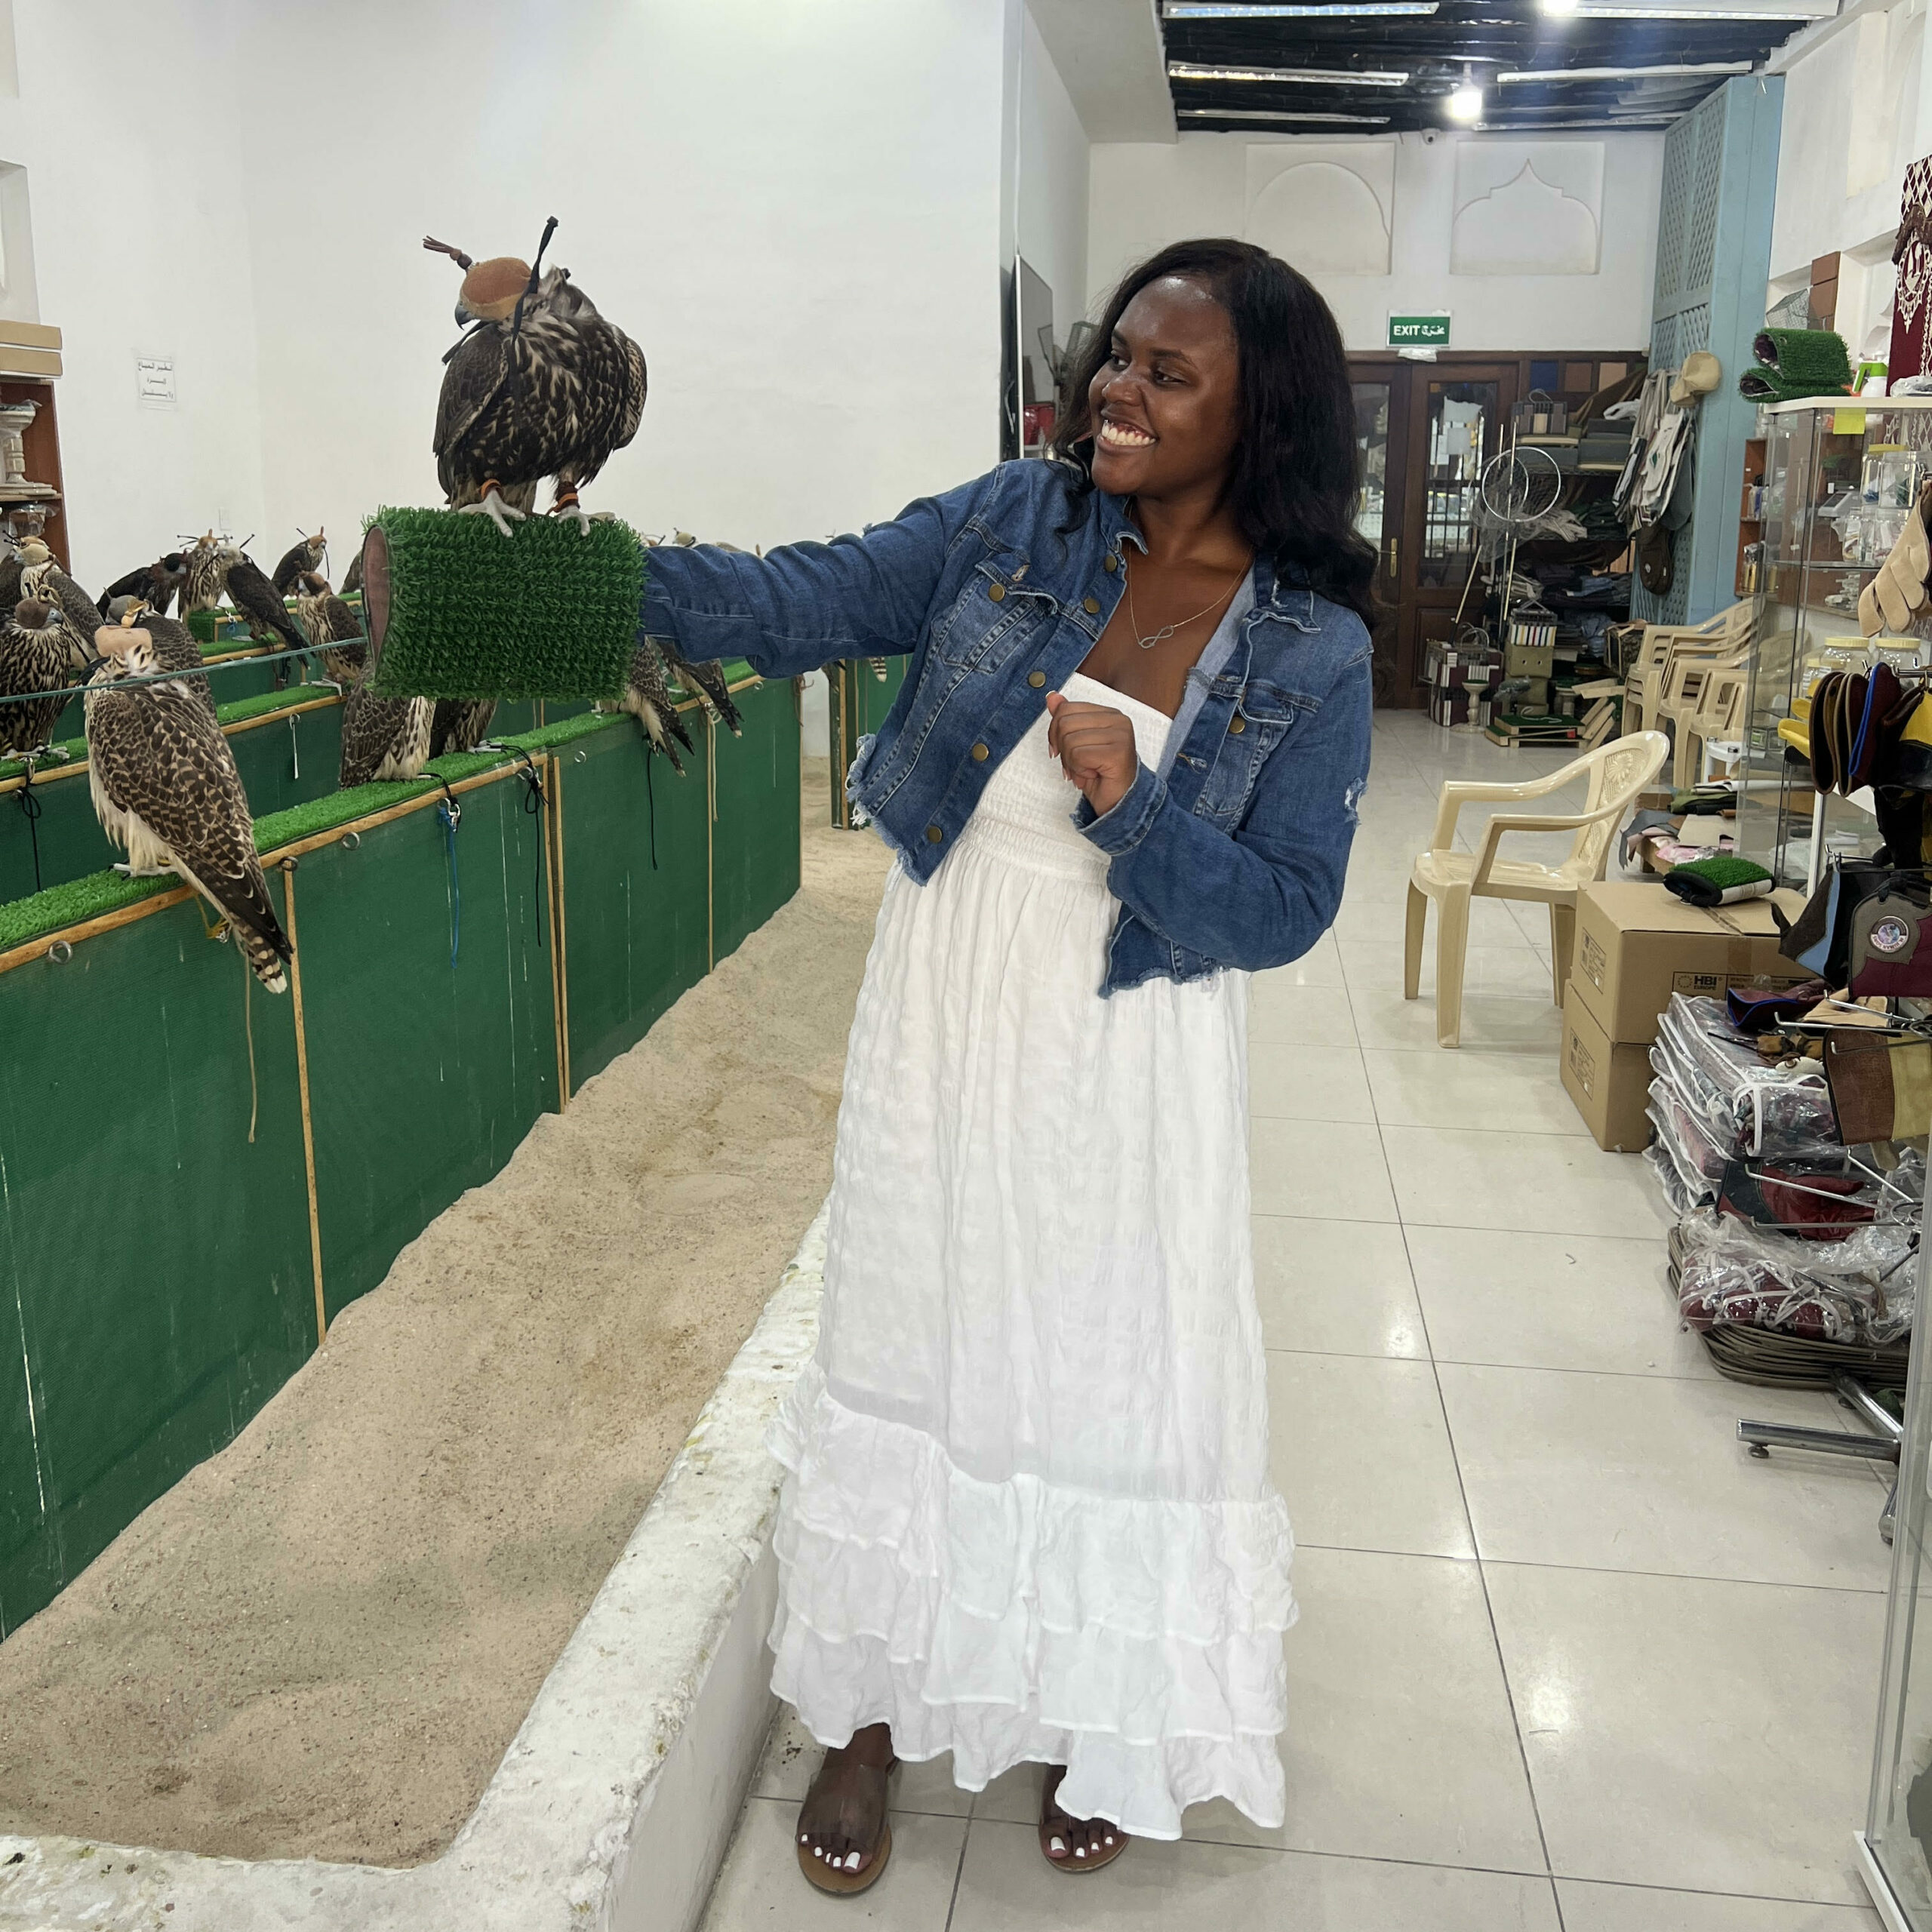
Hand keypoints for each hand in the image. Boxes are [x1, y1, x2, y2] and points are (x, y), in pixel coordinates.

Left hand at [1044, 690, 1137, 817]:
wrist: (1118, 803)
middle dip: (1063, 750)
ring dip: (1071, 763)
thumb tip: (1052, 696)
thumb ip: (1065, 718)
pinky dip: (1078, 771)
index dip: (1056, 734)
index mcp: (1110, 713)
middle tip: (1077, 765)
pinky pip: (1078, 755)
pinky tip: (1093, 775)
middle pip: (1064, 723)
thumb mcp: (1076, 743)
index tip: (1065, 752)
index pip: (1066, 709)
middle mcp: (1119, 720)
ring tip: (1087, 771)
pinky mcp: (1118, 752)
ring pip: (1069, 740)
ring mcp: (1121, 735)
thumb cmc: (1099, 775)